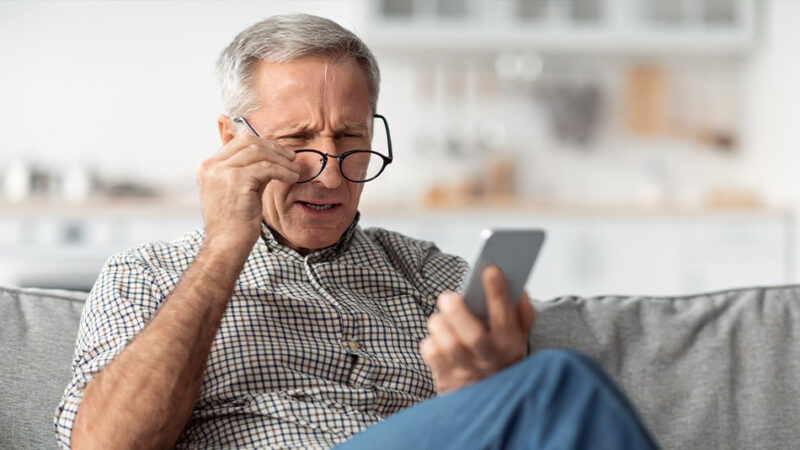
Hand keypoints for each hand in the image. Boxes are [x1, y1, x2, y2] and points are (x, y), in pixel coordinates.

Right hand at [196, 133, 299, 254]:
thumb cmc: (233, 223)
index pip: (238, 142)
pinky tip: (293, 178)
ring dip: (281, 159)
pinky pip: (267, 168)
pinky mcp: (237, 181)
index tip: (280, 153)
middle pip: (248, 142)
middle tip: (291, 157)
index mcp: (207, 166)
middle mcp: (211, 166)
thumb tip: (271, 156)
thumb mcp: (236, 190)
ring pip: (258, 152)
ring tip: (295, 169)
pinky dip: (283, 171)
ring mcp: (222, 172)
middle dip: (273, 147)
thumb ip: (248, 171)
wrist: (225, 245)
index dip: (263, 144)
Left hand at [420, 265, 536, 393]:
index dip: (499, 293)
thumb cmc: (501, 357)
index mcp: (511, 345)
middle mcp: (490, 361)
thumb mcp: (519, 338)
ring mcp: (467, 374)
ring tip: (441, 315)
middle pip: (473, 337)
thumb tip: (519, 288)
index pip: (506, 317)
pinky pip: (431, 354)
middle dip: (458, 312)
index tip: (491, 270)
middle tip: (448, 297)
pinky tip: (437, 337)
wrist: (488, 402)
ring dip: (440, 324)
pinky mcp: (446, 381)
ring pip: (448, 345)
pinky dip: (430, 340)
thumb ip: (522, 313)